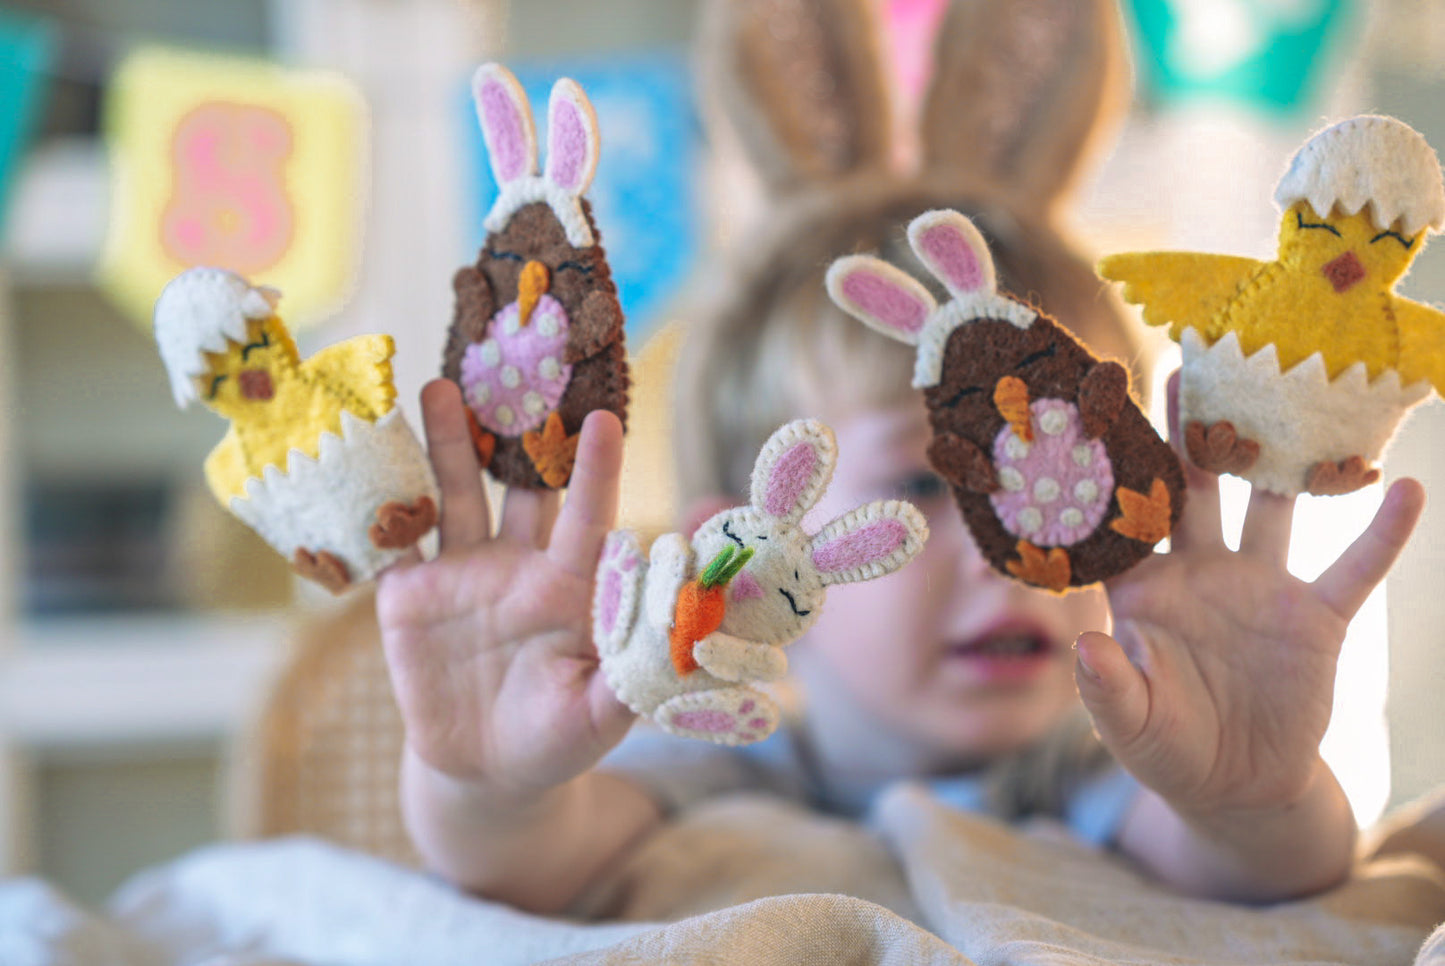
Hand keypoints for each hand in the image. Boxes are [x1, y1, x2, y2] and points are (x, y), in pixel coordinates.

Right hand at [377, 380, 633, 804]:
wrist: (484, 769)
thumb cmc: (557, 740)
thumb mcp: (597, 714)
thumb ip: (631, 677)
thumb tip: (681, 641)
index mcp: (570, 585)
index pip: (586, 516)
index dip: (594, 470)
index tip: (603, 419)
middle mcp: (519, 564)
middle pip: (521, 484)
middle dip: (520, 426)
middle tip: (520, 360)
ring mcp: (462, 573)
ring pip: (457, 493)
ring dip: (447, 441)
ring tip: (438, 385)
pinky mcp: (410, 593)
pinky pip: (393, 539)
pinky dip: (379, 499)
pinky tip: (364, 450)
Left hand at [1075, 373, 1423, 818]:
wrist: (1239, 785)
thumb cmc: (1168, 749)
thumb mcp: (1131, 726)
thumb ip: (1108, 688)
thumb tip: (1085, 645)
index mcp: (1144, 591)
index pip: (1120, 522)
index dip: (1108, 474)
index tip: (1098, 417)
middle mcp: (1198, 572)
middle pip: (1190, 489)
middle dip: (1188, 433)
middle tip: (1189, 364)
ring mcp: (1259, 586)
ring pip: (1267, 507)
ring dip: (1276, 459)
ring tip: (1288, 396)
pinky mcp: (1316, 616)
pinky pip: (1355, 566)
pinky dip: (1380, 531)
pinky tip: (1403, 487)